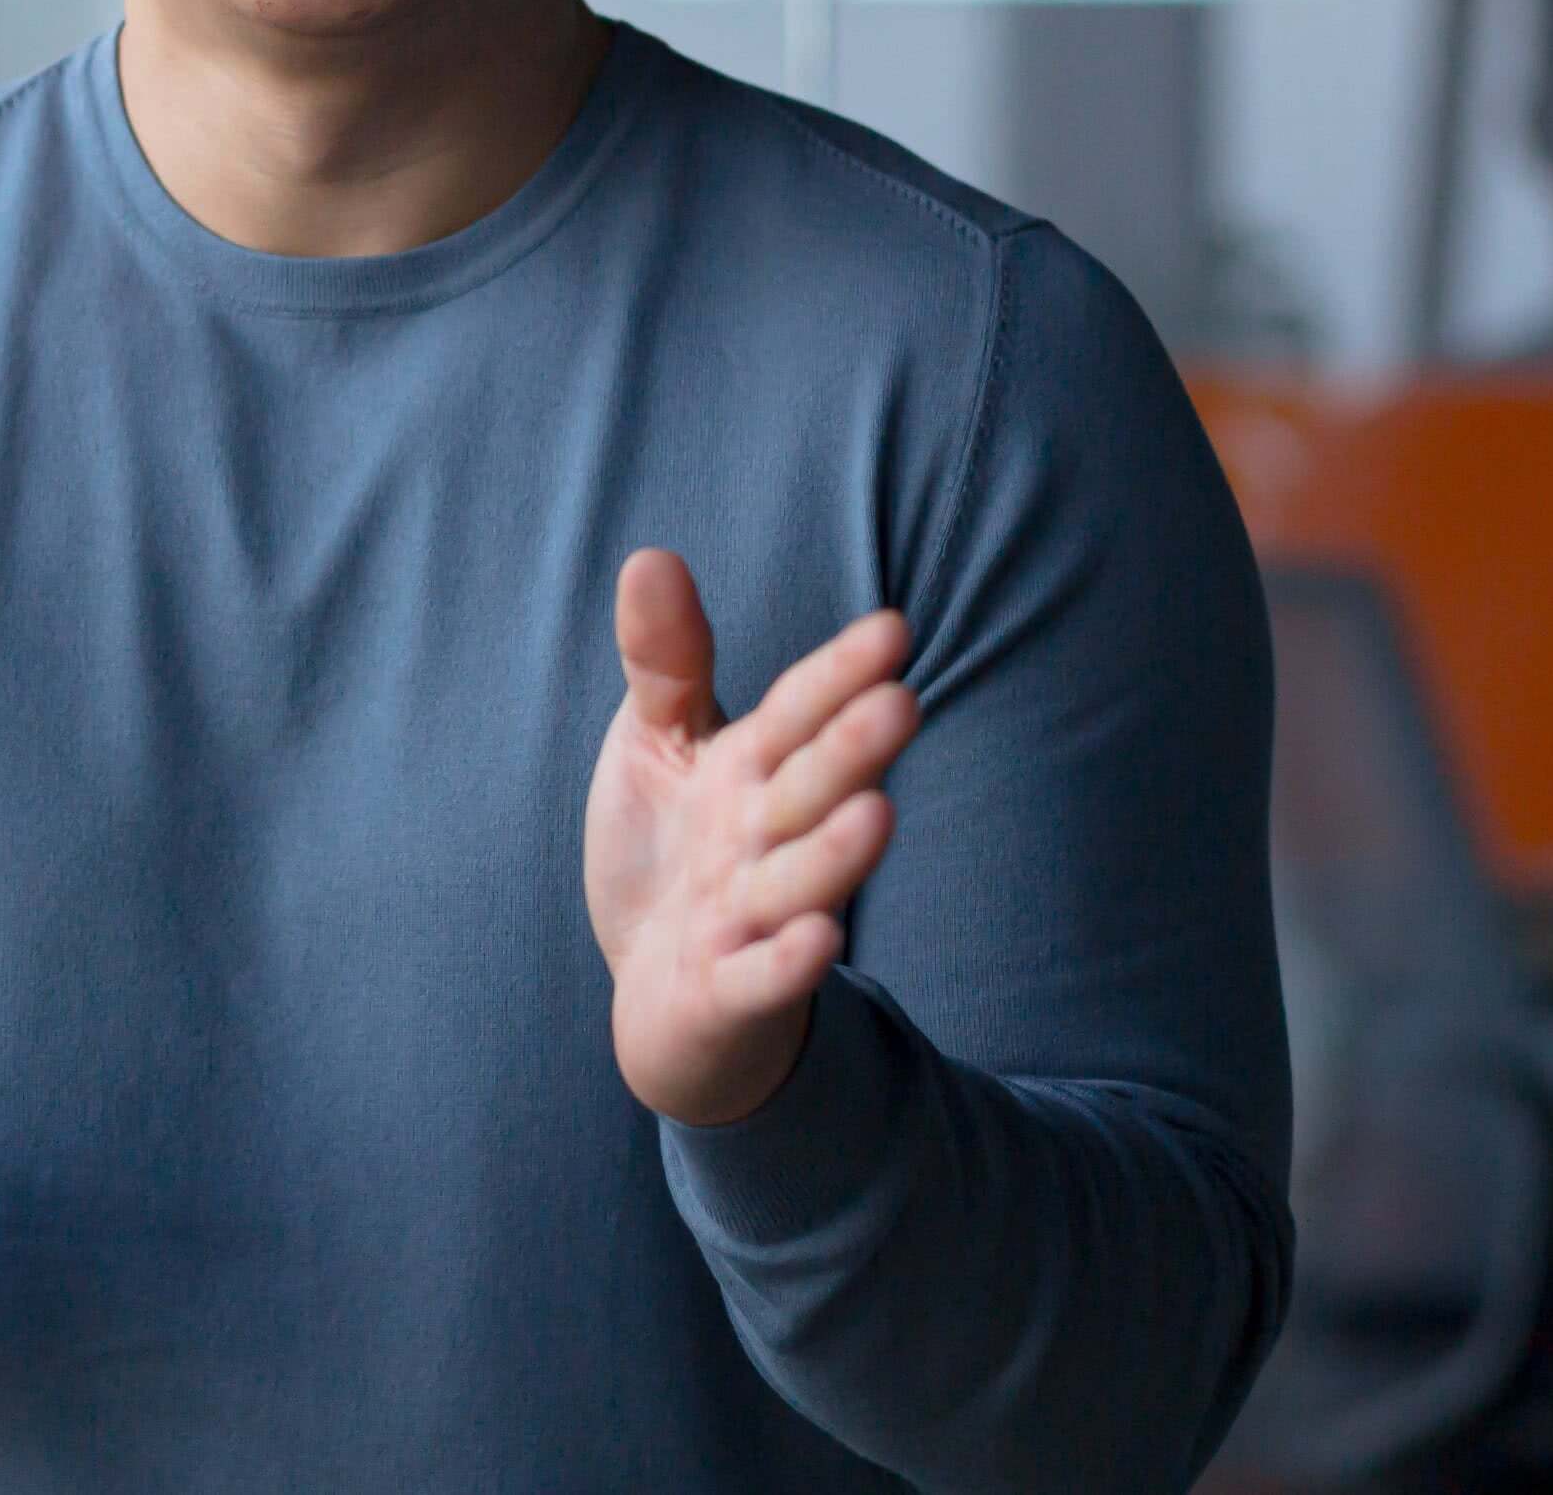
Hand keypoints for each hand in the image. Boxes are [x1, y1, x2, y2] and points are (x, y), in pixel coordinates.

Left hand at [582, 551, 916, 1126]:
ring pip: (797, 882)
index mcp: (750, 771)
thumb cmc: (669, 853)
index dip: (841, 674)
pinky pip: (758, 977)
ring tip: (877, 815)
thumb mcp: (658, 744)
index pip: (800, 714)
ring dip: (835, 855)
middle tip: (900, 705)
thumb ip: (667, 660)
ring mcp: (749, 917)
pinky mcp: (725, 991)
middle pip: (808, 790)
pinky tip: (817, 939)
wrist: (656, 998)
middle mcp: (761, 839)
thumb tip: (652, 554)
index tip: (893, 629)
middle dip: (850, 751)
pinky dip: (784, 962)